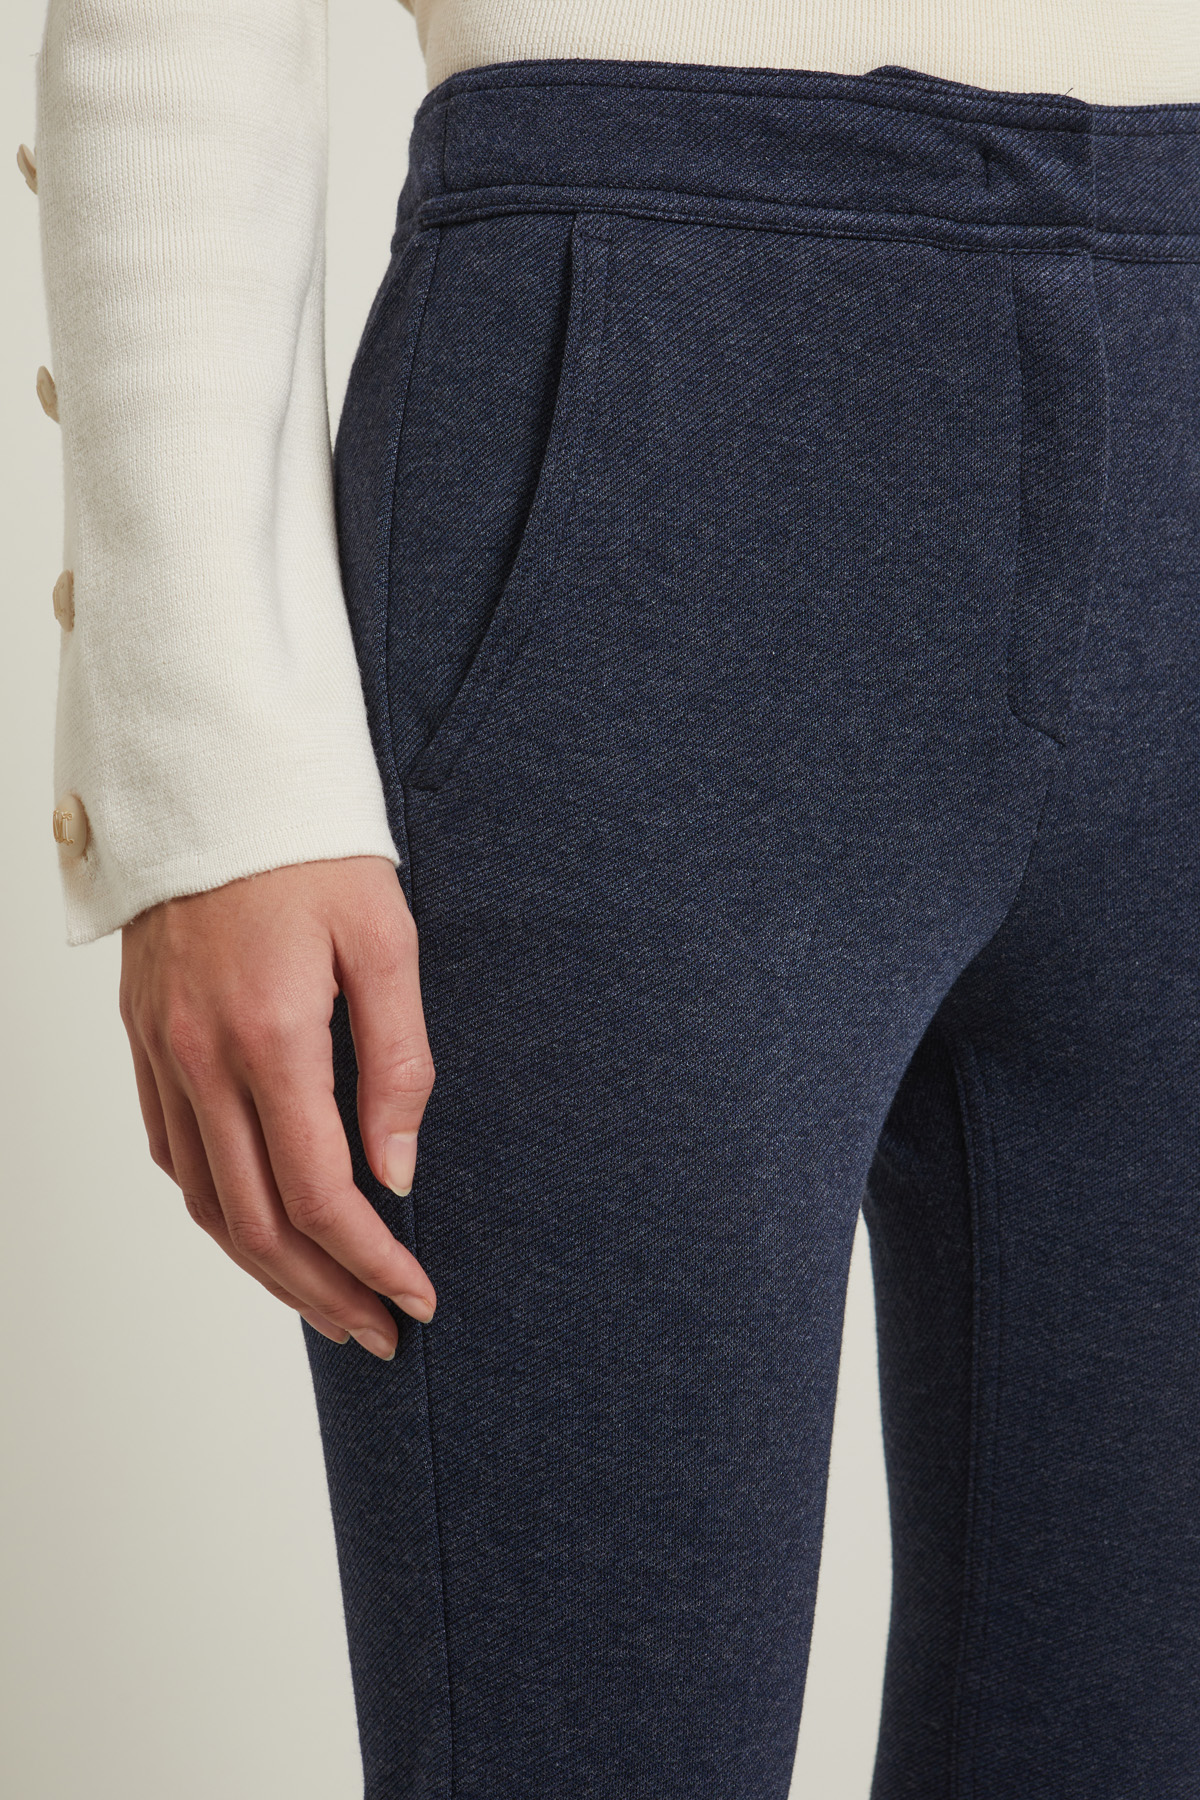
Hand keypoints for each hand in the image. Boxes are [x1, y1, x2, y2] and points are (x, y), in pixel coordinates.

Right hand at [119, 856, 436, 1359]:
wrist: (213, 778)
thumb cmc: (313, 848)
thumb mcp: (385, 940)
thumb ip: (398, 1062)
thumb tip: (397, 1171)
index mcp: (268, 1035)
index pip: (320, 1194)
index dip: (371, 1261)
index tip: (417, 1297)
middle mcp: (199, 1058)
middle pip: (257, 1223)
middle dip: (325, 1292)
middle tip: (380, 1332)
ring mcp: (160, 1053)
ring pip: (206, 1203)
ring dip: (268, 1270)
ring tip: (327, 1305)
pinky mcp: (145, 1041)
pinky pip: (172, 1154)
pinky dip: (218, 1209)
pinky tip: (260, 1229)